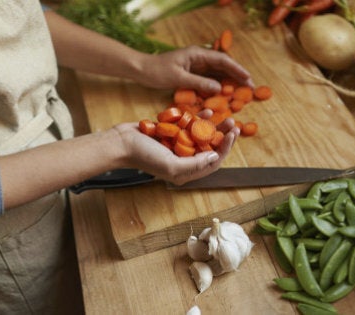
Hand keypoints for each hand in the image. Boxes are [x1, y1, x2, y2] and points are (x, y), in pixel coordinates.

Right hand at [112, 111, 239, 184]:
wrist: (120, 142)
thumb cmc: (143, 156)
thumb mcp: (171, 165)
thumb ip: (195, 164)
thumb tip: (215, 157)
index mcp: (185, 172)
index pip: (212, 163)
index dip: (225, 149)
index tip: (232, 135)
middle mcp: (184, 159)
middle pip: (210, 148)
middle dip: (223, 136)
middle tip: (233, 124)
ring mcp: (178, 145)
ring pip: (203, 135)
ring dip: (214, 126)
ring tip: (225, 116)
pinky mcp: (172, 131)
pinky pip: (190, 125)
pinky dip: (199, 118)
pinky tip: (207, 112)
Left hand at [134, 46, 253, 94]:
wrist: (141, 70)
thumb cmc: (156, 71)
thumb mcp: (178, 78)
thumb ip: (199, 82)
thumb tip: (219, 89)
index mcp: (197, 54)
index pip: (223, 60)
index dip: (237, 70)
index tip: (248, 79)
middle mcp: (199, 58)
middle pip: (224, 66)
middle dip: (238, 76)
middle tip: (251, 88)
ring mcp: (196, 65)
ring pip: (218, 73)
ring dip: (230, 81)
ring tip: (243, 92)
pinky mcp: (192, 73)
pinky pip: (209, 79)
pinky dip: (218, 86)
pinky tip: (225, 94)